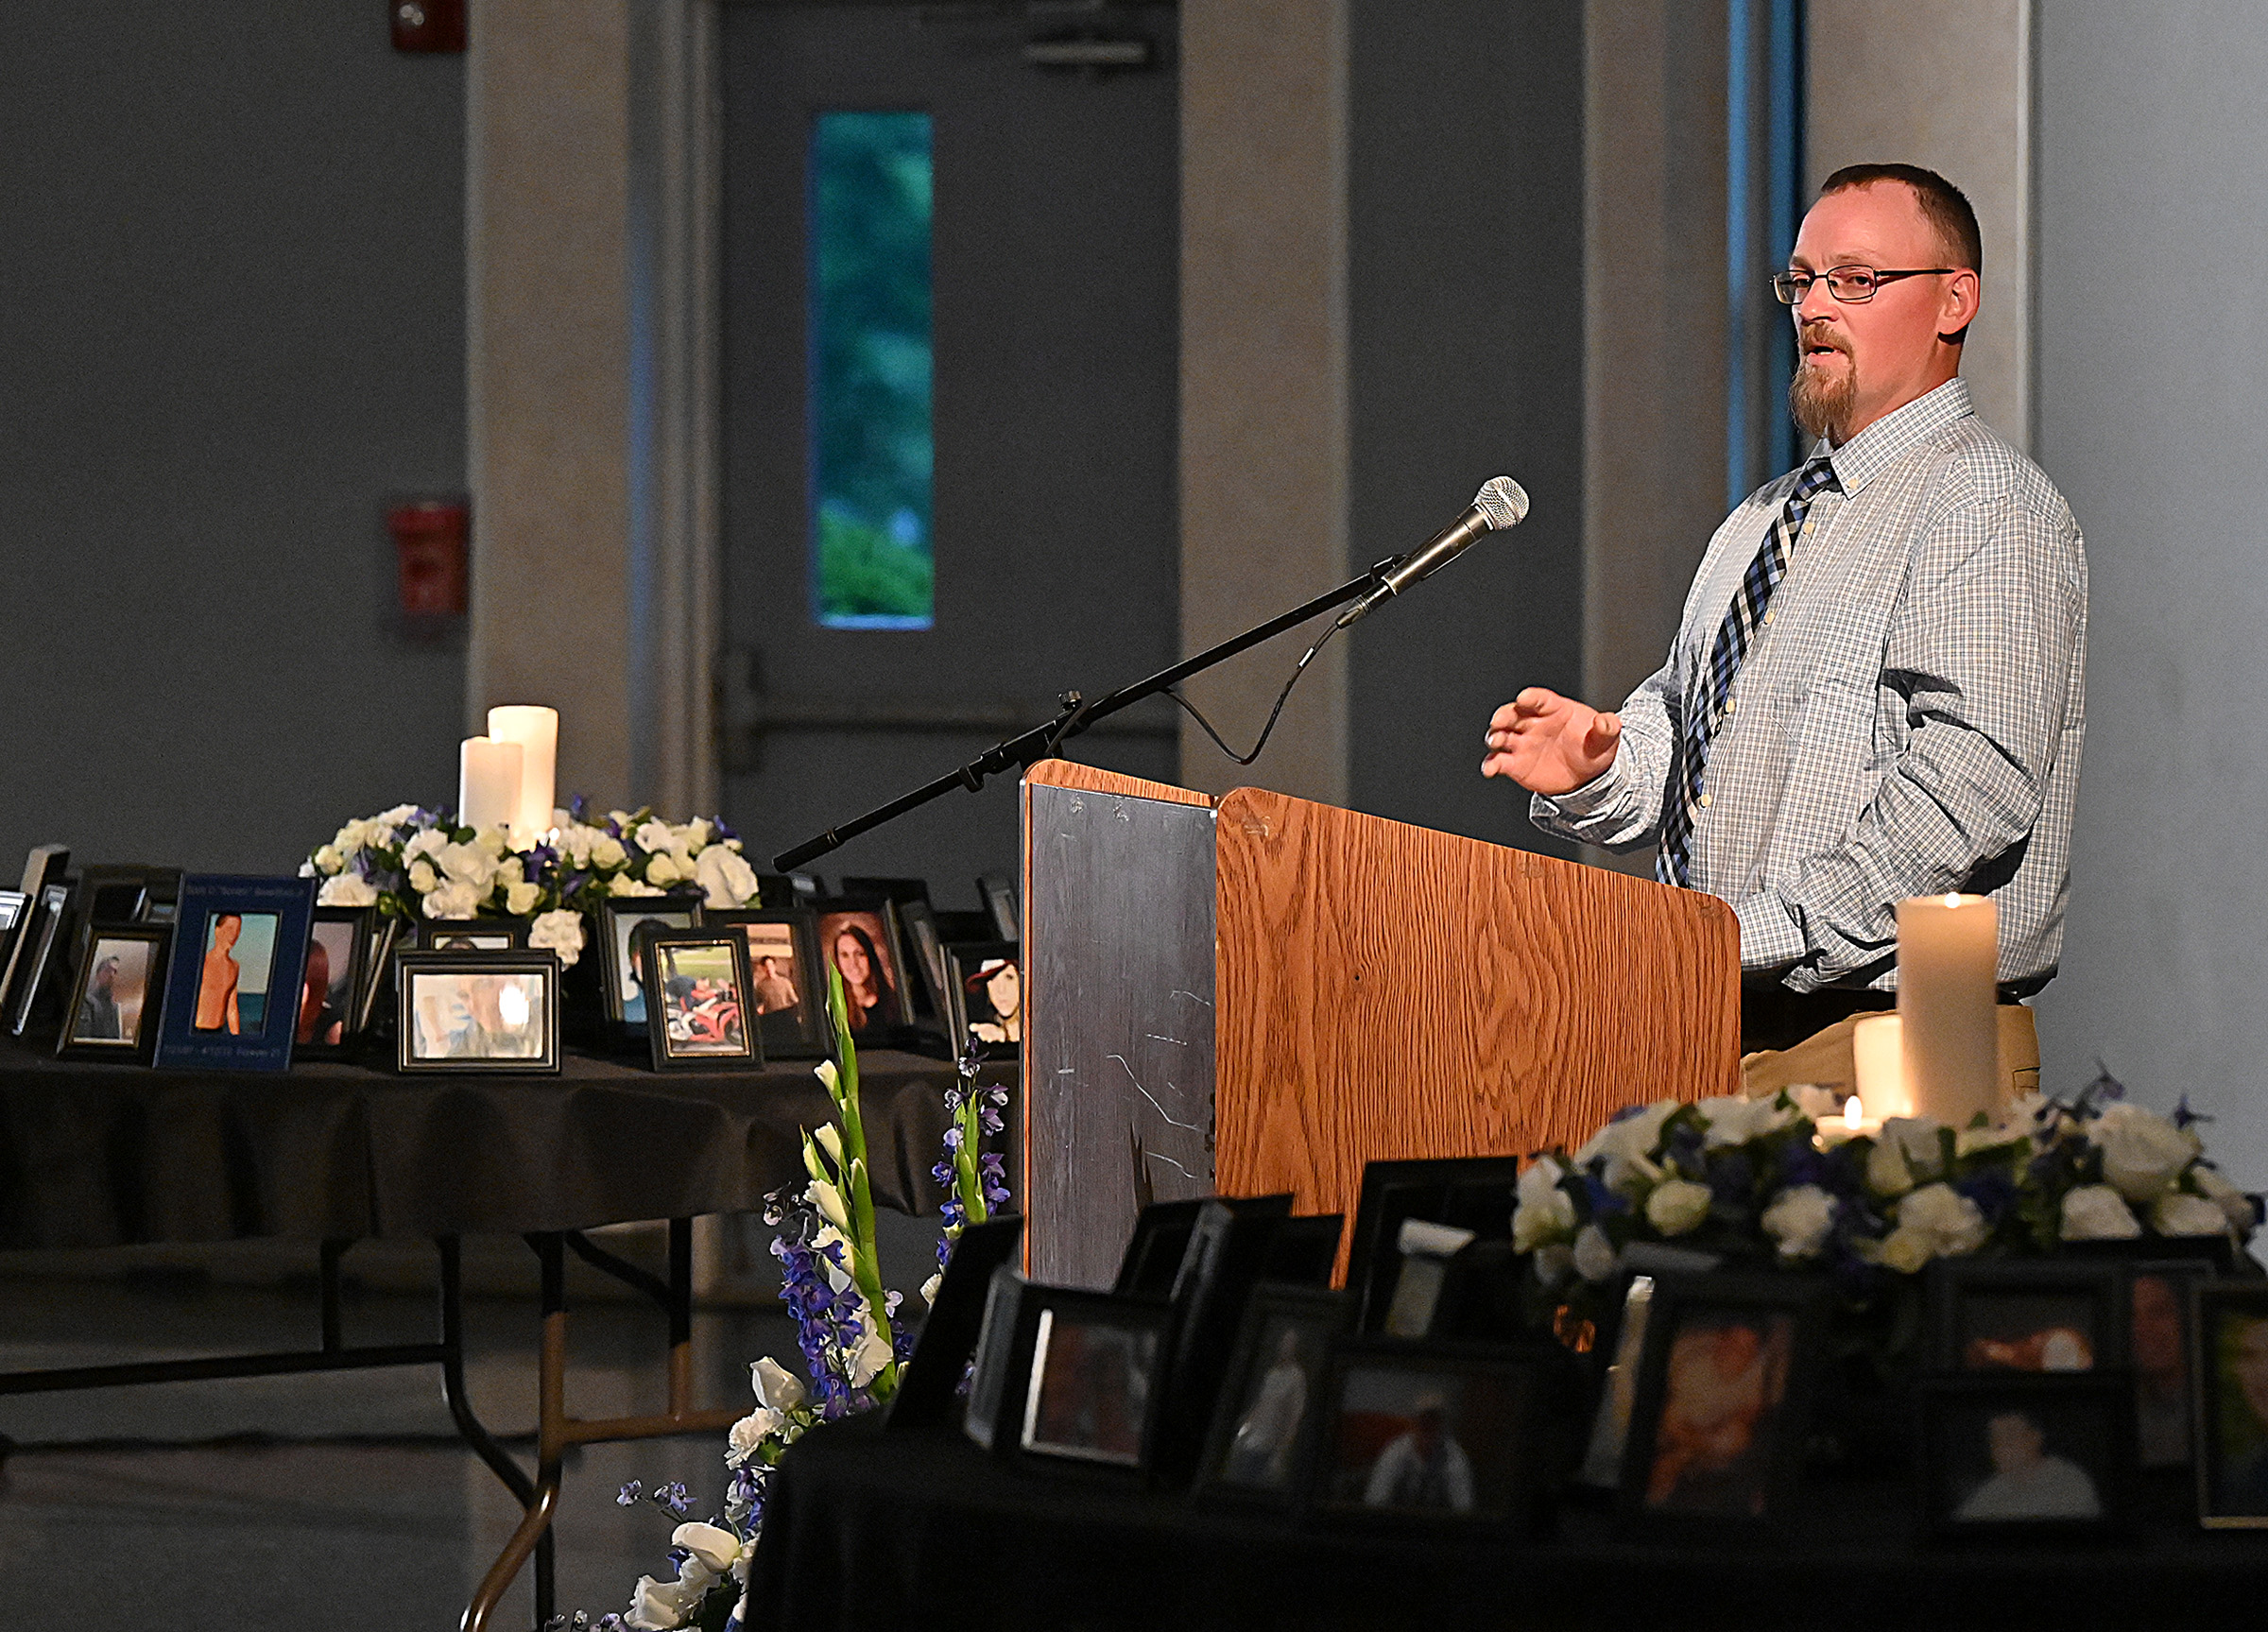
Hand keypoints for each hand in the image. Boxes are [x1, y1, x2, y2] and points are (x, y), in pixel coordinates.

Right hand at [1481, 688, 1621, 795]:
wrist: (1586, 775)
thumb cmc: (1593, 748)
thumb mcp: (1606, 738)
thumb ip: (1607, 728)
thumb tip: (1607, 721)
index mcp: (1554, 710)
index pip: (1540, 699)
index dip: (1531, 698)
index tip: (1524, 698)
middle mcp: (1533, 723)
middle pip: (1513, 714)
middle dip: (1503, 715)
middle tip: (1499, 720)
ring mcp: (1522, 743)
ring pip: (1501, 735)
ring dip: (1494, 736)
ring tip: (1495, 741)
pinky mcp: (1515, 763)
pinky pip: (1499, 762)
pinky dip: (1491, 764)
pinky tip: (1490, 769)